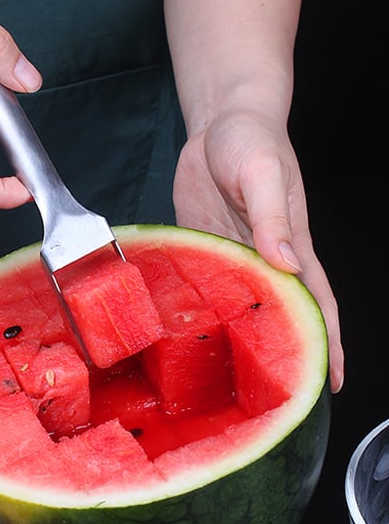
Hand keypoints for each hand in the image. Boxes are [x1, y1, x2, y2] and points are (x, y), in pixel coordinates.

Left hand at [173, 108, 343, 392]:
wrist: (217, 124)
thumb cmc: (251, 141)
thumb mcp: (263, 174)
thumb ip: (272, 218)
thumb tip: (286, 264)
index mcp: (291, 246)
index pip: (316, 304)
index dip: (328, 344)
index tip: (332, 384)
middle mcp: (263, 259)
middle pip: (279, 317)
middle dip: (284, 356)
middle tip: (278, 399)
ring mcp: (232, 257)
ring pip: (239, 309)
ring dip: (239, 341)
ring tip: (231, 382)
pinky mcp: (202, 249)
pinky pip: (204, 287)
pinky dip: (202, 313)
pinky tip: (191, 337)